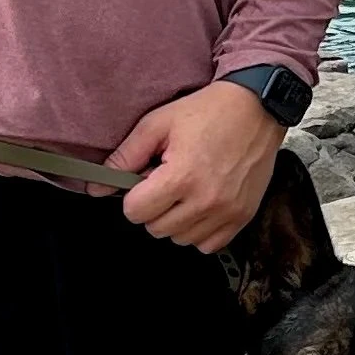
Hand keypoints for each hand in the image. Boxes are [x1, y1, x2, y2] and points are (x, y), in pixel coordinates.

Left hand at [110, 79, 283, 250]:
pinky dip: (200, 230)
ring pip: (180, 239)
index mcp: (181, 176)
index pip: (135, 212)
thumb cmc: (208, 112)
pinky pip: (208, 244)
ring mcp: (227, 211)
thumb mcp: (158, 123)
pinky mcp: (242, 216)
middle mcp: (205, 200)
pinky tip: (202, 204)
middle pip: (155, 228)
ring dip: (176, 220)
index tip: (144, 182)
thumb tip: (96, 186)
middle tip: (167, 181)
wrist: (257, 109)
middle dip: (154, 208)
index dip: (133, 196)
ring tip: (187, 190)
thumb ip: (125, 156)